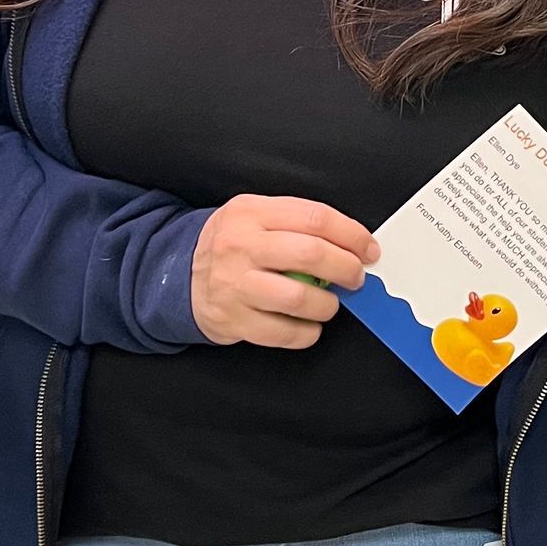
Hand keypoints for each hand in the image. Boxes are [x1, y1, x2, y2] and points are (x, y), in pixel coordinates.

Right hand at [191, 195, 379, 349]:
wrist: (178, 275)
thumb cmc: (232, 245)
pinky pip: (282, 333)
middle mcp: (241, 246)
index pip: (315, 218)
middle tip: (356, 277)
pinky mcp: (233, 319)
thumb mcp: (255, 216)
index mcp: (252, 213)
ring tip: (329, 303)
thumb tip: (352, 242)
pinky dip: (306, 333)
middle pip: (310, 254)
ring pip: (298, 298)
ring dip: (327, 304)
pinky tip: (309, 325)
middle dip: (346, 268)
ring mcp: (235, 285)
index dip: (351, 234)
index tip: (368, 249)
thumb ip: (297, 222)